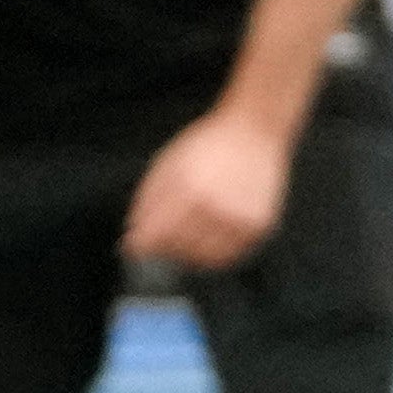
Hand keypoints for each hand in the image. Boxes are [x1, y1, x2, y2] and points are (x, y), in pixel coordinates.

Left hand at [121, 108, 293, 276]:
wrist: (253, 132)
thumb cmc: (206, 147)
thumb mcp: (165, 165)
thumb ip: (146, 204)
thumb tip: (133, 241)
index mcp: (187, 189)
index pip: (155, 237)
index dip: (141, 245)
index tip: (138, 244)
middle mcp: (215, 207)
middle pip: (177, 250)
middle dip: (165, 245)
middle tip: (167, 233)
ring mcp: (239, 220)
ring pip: (203, 260)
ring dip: (190, 252)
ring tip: (191, 229)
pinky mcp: (258, 227)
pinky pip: (229, 257)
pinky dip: (215, 253)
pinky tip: (211, 232)